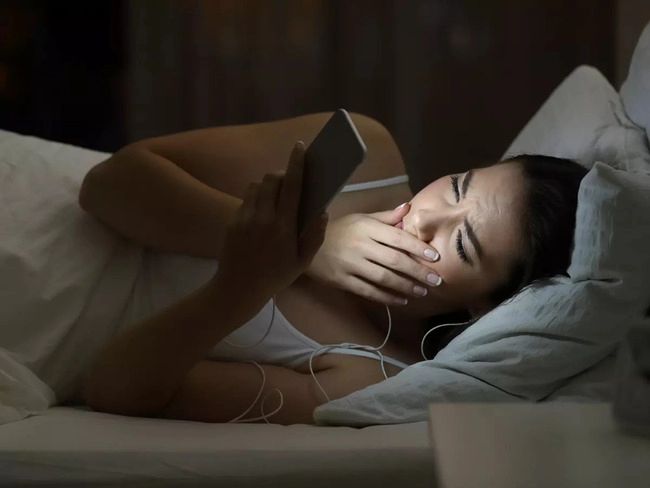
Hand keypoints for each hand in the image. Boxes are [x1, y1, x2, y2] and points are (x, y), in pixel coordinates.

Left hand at [210, 141, 327, 308]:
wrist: (238, 288)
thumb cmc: (275, 276)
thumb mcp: (302, 261)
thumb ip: (315, 236)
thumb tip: (322, 212)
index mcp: (283, 226)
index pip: (292, 186)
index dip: (296, 164)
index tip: (300, 147)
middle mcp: (263, 217)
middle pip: (271, 179)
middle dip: (282, 175)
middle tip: (290, 183)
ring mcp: (244, 217)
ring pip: (256, 186)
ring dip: (268, 187)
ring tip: (275, 201)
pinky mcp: (232, 220)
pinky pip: (246, 200)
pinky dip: (256, 200)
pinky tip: (260, 216)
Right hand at [306, 202, 441, 305]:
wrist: (305, 243)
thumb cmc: (338, 229)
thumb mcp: (360, 218)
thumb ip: (386, 217)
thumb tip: (409, 208)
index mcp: (367, 227)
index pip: (397, 237)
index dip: (417, 247)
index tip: (435, 257)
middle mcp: (361, 245)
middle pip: (394, 260)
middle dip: (417, 271)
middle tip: (436, 280)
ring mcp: (351, 265)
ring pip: (383, 277)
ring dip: (405, 286)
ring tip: (422, 292)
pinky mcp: (343, 281)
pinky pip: (368, 291)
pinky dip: (386, 297)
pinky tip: (401, 301)